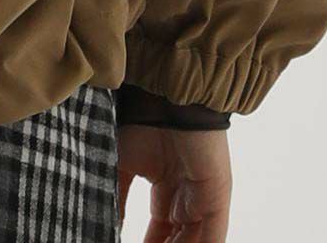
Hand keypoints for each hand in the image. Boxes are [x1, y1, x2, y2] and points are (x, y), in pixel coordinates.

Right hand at [117, 124, 231, 241]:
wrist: (162, 99)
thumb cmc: (142, 119)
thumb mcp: (121, 164)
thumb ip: (118, 196)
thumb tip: (110, 224)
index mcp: (166, 185)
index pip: (161, 231)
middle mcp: (187, 195)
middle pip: (178, 240)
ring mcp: (203, 198)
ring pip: (195, 241)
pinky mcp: (217, 199)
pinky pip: (212, 238)